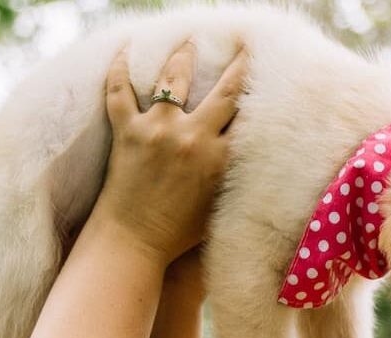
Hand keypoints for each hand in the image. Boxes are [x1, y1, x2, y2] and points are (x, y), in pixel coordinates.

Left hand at [90, 39, 249, 266]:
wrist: (135, 242)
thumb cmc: (180, 233)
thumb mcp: (221, 204)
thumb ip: (234, 175)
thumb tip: (250, 155)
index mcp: (222, 159)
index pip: (248, 116)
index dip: (261, 92)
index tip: (270, 74)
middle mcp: (194, 137)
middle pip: (226, 90)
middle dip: (240, 64)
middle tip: (246, 45)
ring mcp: (158, 130)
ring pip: (173, 78)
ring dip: (184, 56)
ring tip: (189, 42)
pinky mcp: (127, 131)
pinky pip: (120, 90)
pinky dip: (120, 68)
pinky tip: (125, 49)